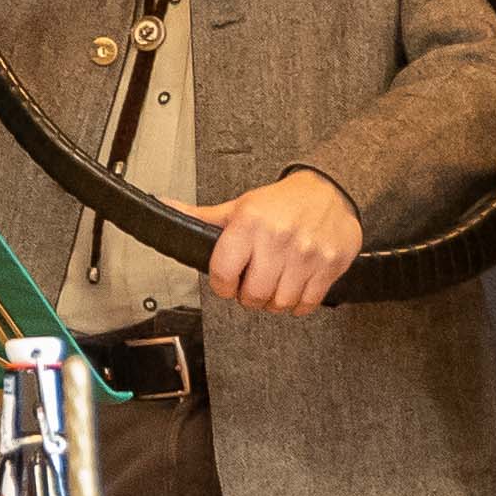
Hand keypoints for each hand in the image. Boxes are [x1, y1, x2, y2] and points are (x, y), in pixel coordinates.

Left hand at [195, 169, 361, 311]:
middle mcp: (278, 238)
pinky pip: (308, 303)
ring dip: (273, 302)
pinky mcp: (330, 265)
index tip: (226, 283)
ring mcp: (306, 254)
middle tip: (251, 286)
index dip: (222, 285)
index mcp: (250, 223)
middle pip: (253, 295)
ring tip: (273, 286)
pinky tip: (294, 288)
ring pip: (281, 303)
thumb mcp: (239, 206)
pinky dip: (298, 304)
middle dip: (248, 297)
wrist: (329, 191)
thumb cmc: (281, 202)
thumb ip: (202, 216)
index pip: (223, 273)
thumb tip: (164, 205)